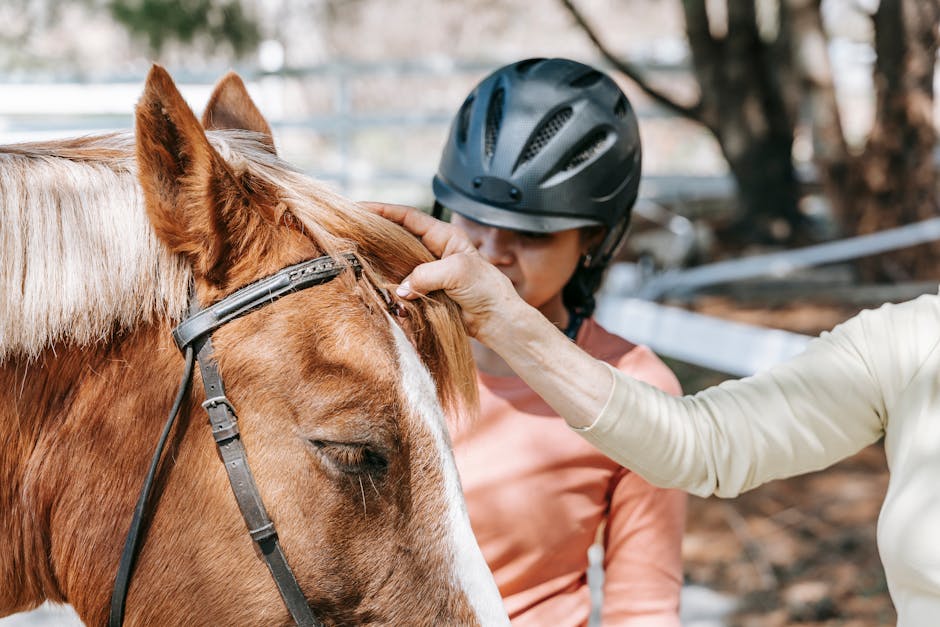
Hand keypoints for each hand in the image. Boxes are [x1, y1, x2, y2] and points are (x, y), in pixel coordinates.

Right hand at [360, 202, 523, 339]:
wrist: (495, 318)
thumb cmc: (486, 289)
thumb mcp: (457, 273)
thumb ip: (426, 275)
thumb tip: (402, 289)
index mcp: (444, 236)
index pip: (409, 217)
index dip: (384, 211)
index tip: (361, 208)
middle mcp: (434, 251)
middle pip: (398, 237)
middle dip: (376, 234)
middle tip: (351, 232)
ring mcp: (429, 271)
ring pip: (397, 262)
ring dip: (381, 262)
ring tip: (357, 257)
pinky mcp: (426, 291)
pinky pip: (402, 285)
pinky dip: (390, 286)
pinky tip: (376, 285)